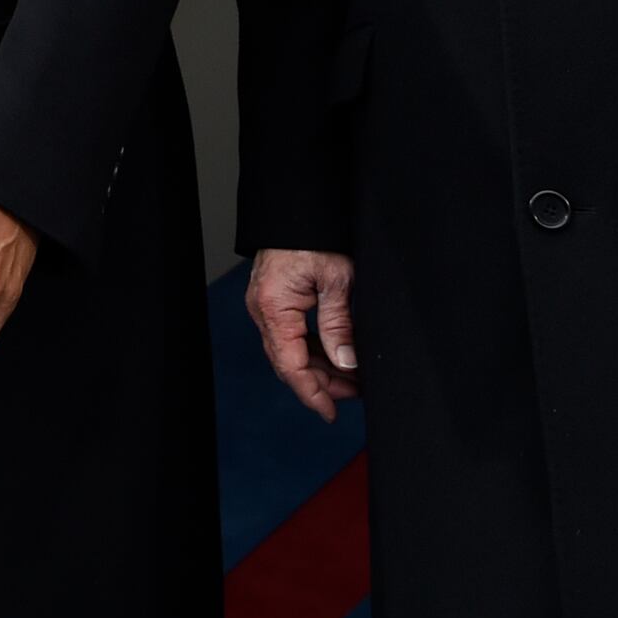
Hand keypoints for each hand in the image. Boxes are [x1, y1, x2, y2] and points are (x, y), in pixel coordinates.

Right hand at [245, 247, 359, 422]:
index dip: (313, 394)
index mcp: (275, 309)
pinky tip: (336, 354)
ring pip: (291, 351)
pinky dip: (313, 348)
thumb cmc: (316, 235)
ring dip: (320, 366)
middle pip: (290, 363)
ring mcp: (266, 306)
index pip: (292, 366)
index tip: (332, 413)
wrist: (298, 205)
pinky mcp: (274, 299)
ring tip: (352, 377)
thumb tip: (347, 363)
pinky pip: (291, 334)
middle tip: (355, 394)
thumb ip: (339, 324)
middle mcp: (263, 311)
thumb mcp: (337, 280)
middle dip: (322, 383)